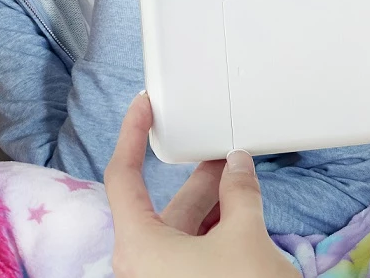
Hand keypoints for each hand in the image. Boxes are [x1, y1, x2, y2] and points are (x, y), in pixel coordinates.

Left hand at [106, 93, 299, 277]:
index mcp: (139, 244)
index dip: (131, 135)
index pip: (123, 175)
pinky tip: (241, 216)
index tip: (142, 107)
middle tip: (221, 151)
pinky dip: (216, 233)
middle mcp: (142, 264)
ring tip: (240, 180)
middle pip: (164, 205)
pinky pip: (193, 253)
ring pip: (183, 232)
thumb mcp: (246, 238)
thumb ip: (239, 193)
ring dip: (213, 206)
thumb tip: (237, 164)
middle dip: (197, 178)